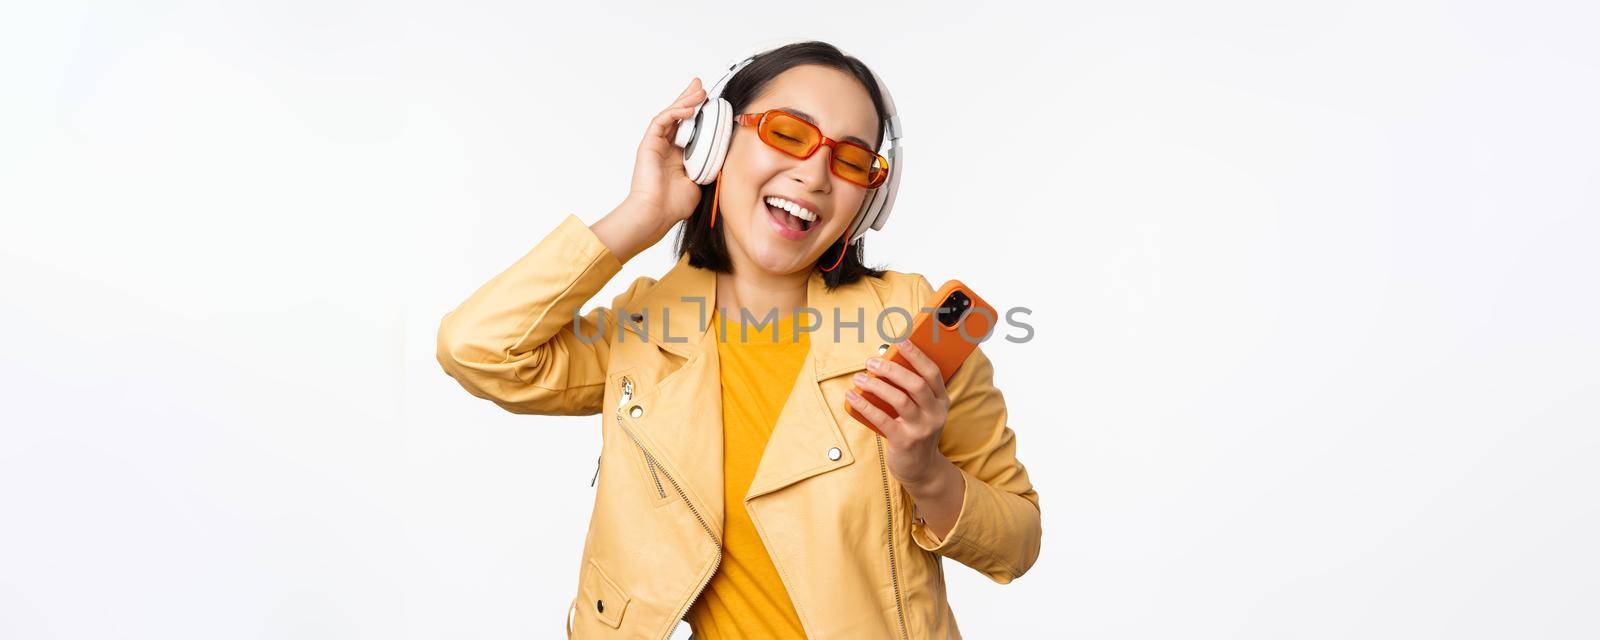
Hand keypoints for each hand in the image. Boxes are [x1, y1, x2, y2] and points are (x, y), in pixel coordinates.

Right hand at [592, 78, 707, 261]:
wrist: (656, 214)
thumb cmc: (674, 205)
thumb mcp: (700, 181)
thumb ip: (709, 167)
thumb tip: (724, 157)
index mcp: (678, 155)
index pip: (689, 127)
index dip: (699, 114)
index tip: (711, 103)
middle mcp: (667, 147)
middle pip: (679, 116)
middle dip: (690, 98)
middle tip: (701, 85)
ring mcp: (657, 144)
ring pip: (671, 114)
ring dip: (685, 101)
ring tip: (699, 91)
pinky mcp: (649, 143)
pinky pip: (662, 121)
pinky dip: (675, 112)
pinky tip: (688, 107)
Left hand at [845, 339, 952, 486]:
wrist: (921, 469)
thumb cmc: (917, 432)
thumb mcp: (924, 410)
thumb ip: (913, 391)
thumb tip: (886, 363)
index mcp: (941, 401)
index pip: (932, 372)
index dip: (916, 355)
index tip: (900, 341)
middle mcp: (935, 413)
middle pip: (916, 384)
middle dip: (892, 369)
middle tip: (871, 361)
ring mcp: (921, 429)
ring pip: (900, 399)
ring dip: (876, 385)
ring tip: (859, 378)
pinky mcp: (904, 441)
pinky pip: (882, 419)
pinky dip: (865, 405)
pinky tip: (852, 396)